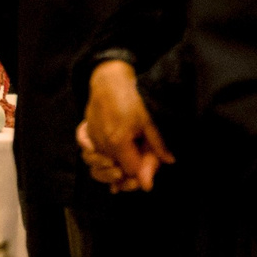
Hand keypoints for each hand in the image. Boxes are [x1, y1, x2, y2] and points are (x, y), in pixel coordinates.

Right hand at [81, 59, 171, 192]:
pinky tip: (109, 158)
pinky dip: (100, 157)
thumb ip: (158, 144)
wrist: (109, 81)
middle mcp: (101, 144)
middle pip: (114, 172)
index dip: (142, 174)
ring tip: (124, 162)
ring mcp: (91, 140)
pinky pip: (91, 153)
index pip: (131, 172)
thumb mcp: (149, 121)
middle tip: (139, 167)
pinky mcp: (87, 134)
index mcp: (118, 142)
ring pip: (101, 165)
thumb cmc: (131, 99)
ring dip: (112, 168)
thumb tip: (169, 161)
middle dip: (127, 175)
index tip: (149, 165)